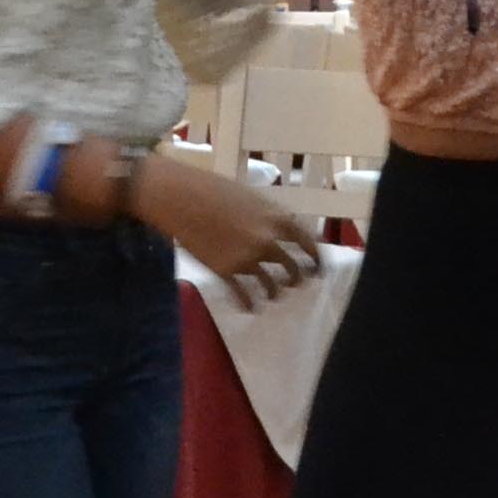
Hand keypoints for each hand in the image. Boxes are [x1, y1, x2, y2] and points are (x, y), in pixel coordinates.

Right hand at [127, 153, 321, 308]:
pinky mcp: (225, 271)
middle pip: (292, 267)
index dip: (316, 257)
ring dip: (274, 292)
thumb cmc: (213, 188)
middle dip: (297, 278)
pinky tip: (250, 308)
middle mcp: (267, 241)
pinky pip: (242, 294)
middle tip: (296, 282)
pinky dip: (248, 303)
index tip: (318, 266)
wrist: (179, 198)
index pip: (307, 241)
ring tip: (273, 296)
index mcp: (276, 218)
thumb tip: (278, 230)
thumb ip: (268, 215)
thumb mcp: (250, 196)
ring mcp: (247, 259)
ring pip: (270, 284)